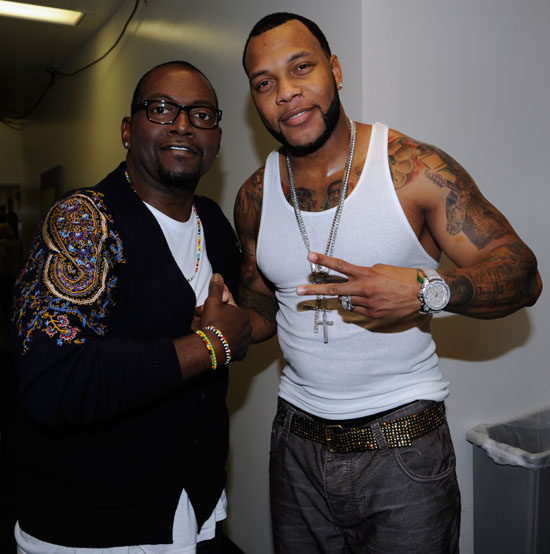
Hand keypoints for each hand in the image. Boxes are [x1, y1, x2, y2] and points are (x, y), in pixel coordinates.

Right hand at [200, 274, 251, 360]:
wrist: (211, 348)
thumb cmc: (213, 323)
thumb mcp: (212, 302)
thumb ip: (216, 289)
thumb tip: (218, 275)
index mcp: (244, 315)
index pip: (229, 307)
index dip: (216, 308)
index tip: (207, 312)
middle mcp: (248, 329)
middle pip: (229, 321)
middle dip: (217, 321)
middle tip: (206, 323)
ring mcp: (244, 342)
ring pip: (230, 334)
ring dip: (220, 332)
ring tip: (208, 333)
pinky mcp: (239, 354)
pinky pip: (231, 348)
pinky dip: (225, 345)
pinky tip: (216, 344)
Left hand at [296, 252, 421, 318]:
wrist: (422, 293)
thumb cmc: (402, 277)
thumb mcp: (381, 269)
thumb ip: (362, 274)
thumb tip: (351, 281)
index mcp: (366, 274)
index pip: (340, 266)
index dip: (324, 260)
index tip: (310, 256)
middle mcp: (364, 289)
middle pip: (334, 290)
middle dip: (314, 291)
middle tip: (297, 291)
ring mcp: (367, 304)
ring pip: (346, 301)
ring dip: (346, 297)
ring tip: (364, 292)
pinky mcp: (373, 315)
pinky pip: (358, 310)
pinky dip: (358, 305)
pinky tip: (371, 300)